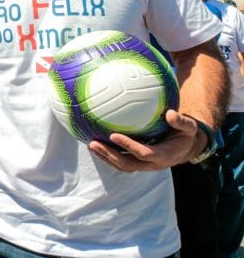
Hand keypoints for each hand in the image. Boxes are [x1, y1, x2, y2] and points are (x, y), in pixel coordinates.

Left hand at [88, 110, 204, 171]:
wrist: (185, 148)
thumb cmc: (185, 134)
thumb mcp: (189, 127)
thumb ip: (182, 122)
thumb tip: (170, 114)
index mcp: (164, 155)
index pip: (144, 153)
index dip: (129, 146)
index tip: (113, 135)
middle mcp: (153, 164)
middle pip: (128, 164)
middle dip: (110, 155)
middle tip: (93, 143)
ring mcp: (144, 166)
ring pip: (122, 166)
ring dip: (105, 158)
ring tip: (90, 145)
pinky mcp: (138, 163)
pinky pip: (121, 163)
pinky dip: (108, 156)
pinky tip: (96, 145)